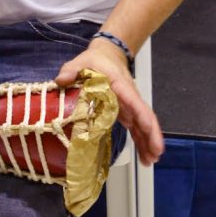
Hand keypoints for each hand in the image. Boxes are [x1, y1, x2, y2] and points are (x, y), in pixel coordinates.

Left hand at [55, 38, 163, 166]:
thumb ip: (72, 70)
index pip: (135, 102)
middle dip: (151, 135)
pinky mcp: (125, 112)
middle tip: (154, 154)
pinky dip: (141, 141)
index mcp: (120, 86)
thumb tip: (61, 79)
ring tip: (149, 162)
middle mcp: (128, 97)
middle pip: (144, 117)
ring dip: (147, 142)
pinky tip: (144, 156)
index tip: (149, 130)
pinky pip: (136, 128)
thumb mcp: (81, 61)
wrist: (107, 55)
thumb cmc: (96, 60)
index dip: (142, 117)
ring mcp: (128, 106)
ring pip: (142, 125)